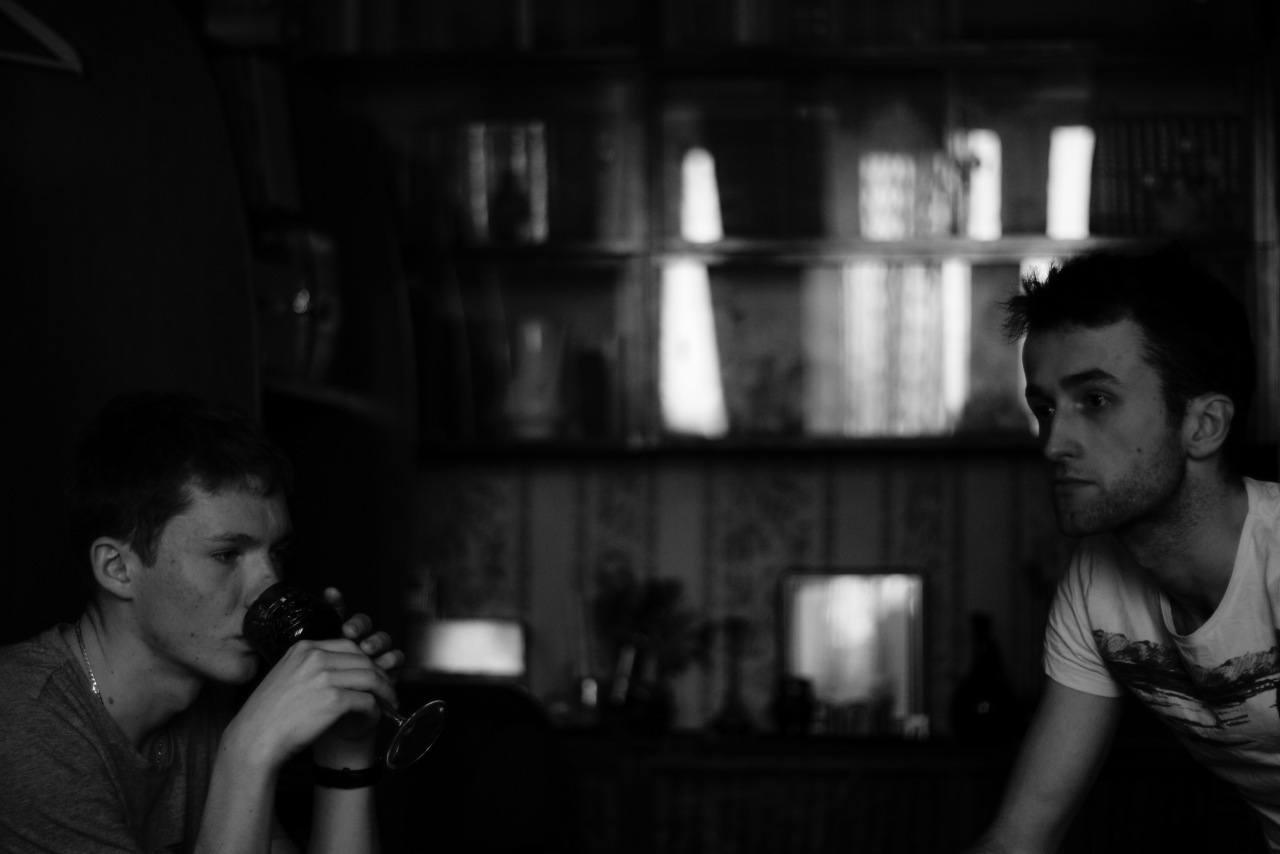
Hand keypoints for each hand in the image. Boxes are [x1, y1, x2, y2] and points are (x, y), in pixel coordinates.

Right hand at [225, 588, 404, 769]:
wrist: (254, 740)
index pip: (348, 645)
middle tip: (388, 688)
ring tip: (389, 702)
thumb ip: (308, 668)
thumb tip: (338, 672)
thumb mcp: (285, 677)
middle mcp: (315, 657)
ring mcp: (325, 677)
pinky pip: (367, 700)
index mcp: (303, 648)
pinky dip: (375, 709)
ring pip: (371, 677)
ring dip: (385, 690)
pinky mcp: (334, 700)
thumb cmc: (268, 715)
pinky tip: (375, 716)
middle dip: (380, 673)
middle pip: (363, 658)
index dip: (365, 659)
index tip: (372, 672)